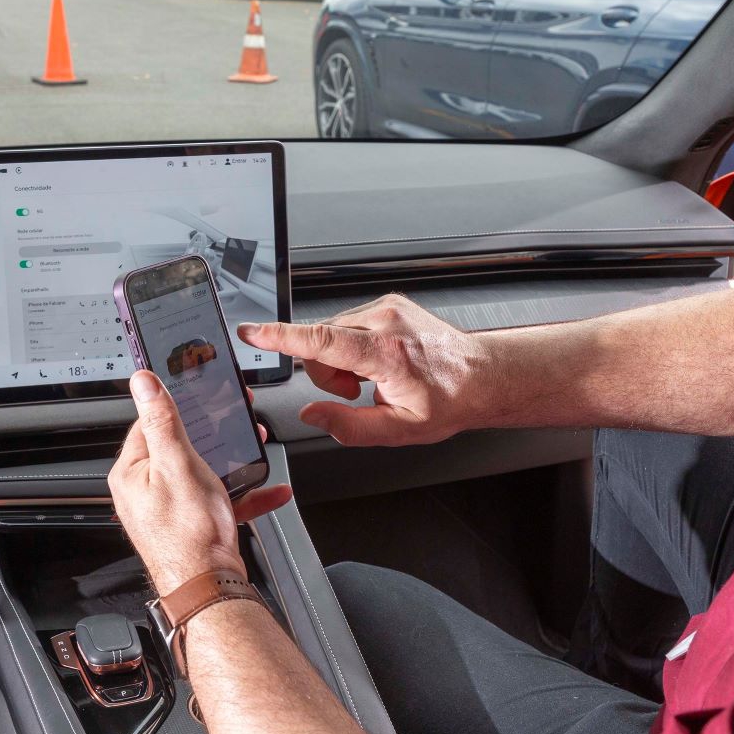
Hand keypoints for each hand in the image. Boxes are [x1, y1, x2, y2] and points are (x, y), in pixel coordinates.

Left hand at [108, 370, 292, 594]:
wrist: (210, 589)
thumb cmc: (188, 535)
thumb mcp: (178, 464)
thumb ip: (162, 420)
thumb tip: (142, 382)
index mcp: (132, 472)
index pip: (149, 423)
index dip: (178, 406)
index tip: (202, 394)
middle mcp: (145, 491)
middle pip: (180, 446)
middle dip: (214, 435)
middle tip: (236, 422)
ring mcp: (169, 509)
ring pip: (203, 472)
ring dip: (233, 462)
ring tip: (256, 451)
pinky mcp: (193, 525)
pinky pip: (219, 499)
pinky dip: (243, 494)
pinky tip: (268, 490)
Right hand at [237, 294, 488, 446]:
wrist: (481, 376)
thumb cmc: (449, 401)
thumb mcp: (399, 431)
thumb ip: (348, 426)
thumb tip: (312, 414)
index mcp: (386, 354)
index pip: (321, 341)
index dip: (280, 337)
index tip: (252, 333)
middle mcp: (385, 322)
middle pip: (320, 342)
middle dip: (326, 372)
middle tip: (356, 393)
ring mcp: (387, 308)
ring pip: (331, 333)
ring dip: (340, 360)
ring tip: (371, 378)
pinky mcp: (387, 303)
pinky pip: (347, 325)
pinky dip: (352, 347)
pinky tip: (377, 363)